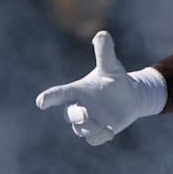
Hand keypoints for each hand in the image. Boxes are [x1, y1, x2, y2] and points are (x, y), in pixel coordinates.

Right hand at [35, 31, 166, 145]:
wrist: (131, 97)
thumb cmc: (115, 80)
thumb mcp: (111, 66)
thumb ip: (104, 52)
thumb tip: (102, 33)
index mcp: (76, 91)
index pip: (58, 94)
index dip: (49, 98)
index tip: (42, 101)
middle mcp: (79, 107)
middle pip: (70, 114)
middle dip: (76, 115)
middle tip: (86, 114)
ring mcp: (88, 122)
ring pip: (80, 129)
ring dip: (89, 128)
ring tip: (103, 125)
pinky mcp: (99, 132)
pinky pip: (94, 140)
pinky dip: (99, 137)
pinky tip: (109, 132)